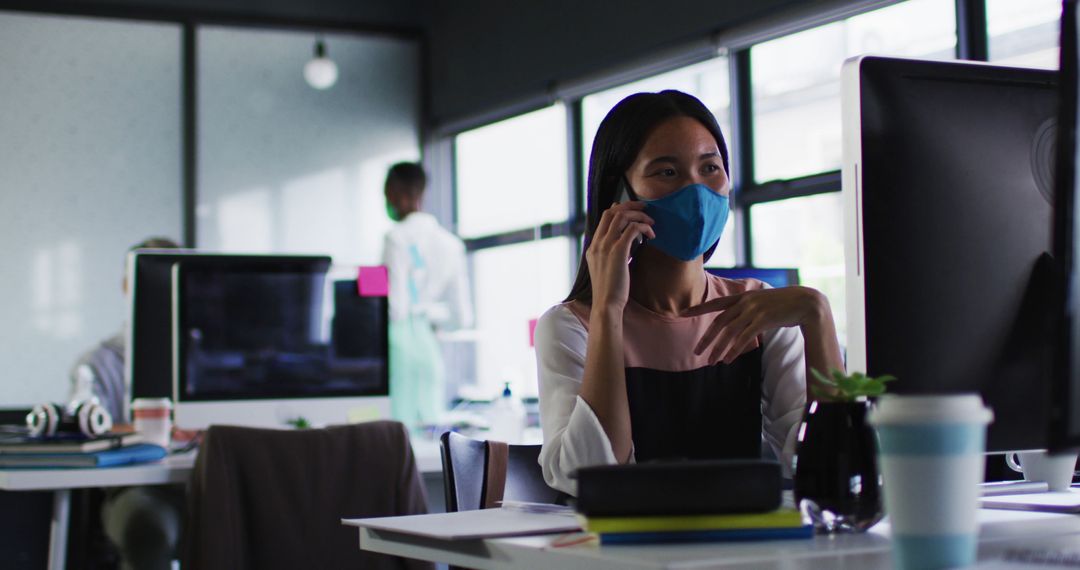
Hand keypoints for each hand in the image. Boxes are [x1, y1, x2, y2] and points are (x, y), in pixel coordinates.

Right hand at [586, 201, 654, 310]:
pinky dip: (643, 227)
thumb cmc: (610, 291)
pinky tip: (651, 235)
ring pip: (621, 216)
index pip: (604, 217)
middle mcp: (597, 243)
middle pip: (611, 211)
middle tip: (645, 208)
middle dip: (630, 205)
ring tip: (651, 222)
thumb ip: (612, 254)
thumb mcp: (607, 268)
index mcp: (593, 246)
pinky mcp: (618, 251)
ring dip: (639, 215)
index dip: (620, 209)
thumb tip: (627, 244)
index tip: (634, 211)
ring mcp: (606, 246)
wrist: (606, 304)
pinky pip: (632, 228)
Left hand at [682, 286, 827, 363]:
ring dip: (718, 349)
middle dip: (706, 338)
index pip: (715, 304)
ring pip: (729, 333)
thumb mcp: (760, 303)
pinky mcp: (763, 320)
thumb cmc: (782, 305)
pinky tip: (726, 360)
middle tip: (696, 352)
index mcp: (742, 297)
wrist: (804, 302)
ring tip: (710, 362)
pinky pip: (744, 338)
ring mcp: (753, 310)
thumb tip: (733, 322)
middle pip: (719, 322)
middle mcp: (745, 302)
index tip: (682, 314)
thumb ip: (745, 310)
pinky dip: (733, 350)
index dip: (698, 309)